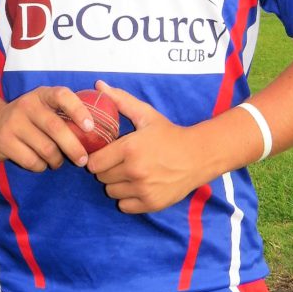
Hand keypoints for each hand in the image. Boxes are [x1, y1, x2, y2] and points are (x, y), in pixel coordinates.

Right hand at [0, 86, 94, 171]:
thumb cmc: (29, 118)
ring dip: (57, 160)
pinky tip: (41, 163)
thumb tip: (98, 131)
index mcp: (42, 94)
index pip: (62, 96)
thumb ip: (65, 113)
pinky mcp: (4, 141)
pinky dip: (41, 167)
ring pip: (45, 148)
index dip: (78, 110)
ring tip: (58, 162)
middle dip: (74, 147)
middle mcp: (27, 105)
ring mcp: (13, 123)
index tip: (91, 127)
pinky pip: (31, 161)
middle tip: (83, 160)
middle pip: (56, 127)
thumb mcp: (44, 107)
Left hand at [86, 81, 203, 213]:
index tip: (107, 153)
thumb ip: (121, 101)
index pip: (94, 162)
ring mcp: (143, 189)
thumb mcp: (146, 115)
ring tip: (130, 173)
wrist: (198, 156)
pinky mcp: (151, 204)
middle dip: (107, 169)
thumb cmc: (169, 134)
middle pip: (101, 177)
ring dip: (117, 184)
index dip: (98, 157)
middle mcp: (134, 170)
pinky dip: (128, 198)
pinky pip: (124, 206)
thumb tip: (99, 85)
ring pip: (112, 192)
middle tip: (120, 162)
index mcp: (129, 148)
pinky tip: (138, 185)